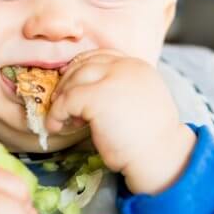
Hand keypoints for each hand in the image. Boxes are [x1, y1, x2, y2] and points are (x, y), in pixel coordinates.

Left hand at [45, 49, 196, 194]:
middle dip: (68, 82)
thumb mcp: (140, 102)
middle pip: (85, 65)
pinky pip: (67, 101)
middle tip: (60, 101)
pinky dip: (56, 113)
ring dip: (61, 99)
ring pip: (74, 80)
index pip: (103, 56)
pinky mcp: (97, 97)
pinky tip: (55, 126)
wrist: (158, 156)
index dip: (82, 67)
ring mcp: (111, 79)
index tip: (71, 81)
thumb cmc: (149, 138)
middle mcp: (125, 67)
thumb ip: (120, 90)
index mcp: (138, 67)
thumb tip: (89, 92)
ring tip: (60, 118)